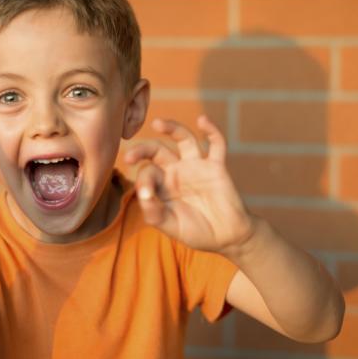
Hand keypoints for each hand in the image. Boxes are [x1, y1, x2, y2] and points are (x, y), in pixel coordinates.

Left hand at [123, 116, 254, 252]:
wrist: (227, 237)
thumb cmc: (197, 232)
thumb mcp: (170, 226)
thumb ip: (154, 212)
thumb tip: (143, 194)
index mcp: (163, 185)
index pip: (148, 173)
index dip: (144, 181)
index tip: (146, 196)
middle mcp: (177, 171)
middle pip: (157, 150)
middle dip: (143, 149)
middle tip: (130, 155)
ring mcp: (197, 166)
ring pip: (184, 140)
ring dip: (172, 128)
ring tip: (157, 123)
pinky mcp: (217, 167)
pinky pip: (216, 144)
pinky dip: (211, 131)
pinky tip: (202, 120)